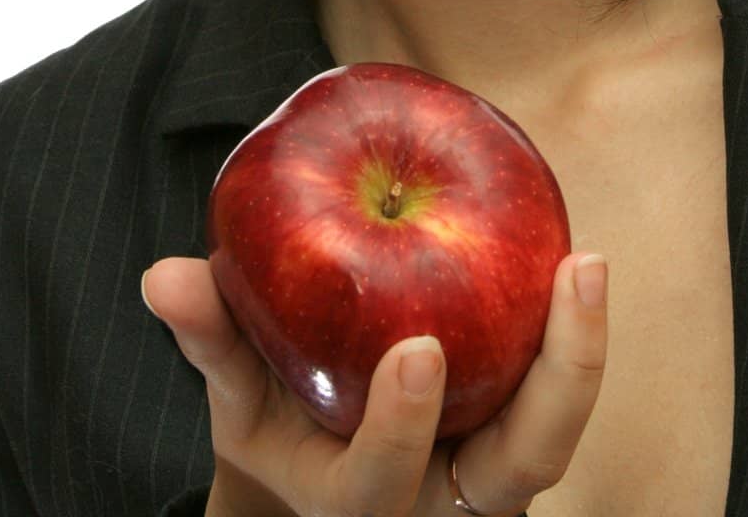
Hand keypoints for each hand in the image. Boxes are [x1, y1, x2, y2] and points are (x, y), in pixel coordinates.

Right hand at [141, 249, 607, 516]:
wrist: (330, 470)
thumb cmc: (280, 423)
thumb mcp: (238, 397)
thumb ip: (212, 336)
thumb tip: (164, 276)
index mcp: (356, 504)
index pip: (382, 486)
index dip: (402, 429)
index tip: (418, 351)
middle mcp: (440, 504)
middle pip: (523, 470)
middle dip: (556, 384)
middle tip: (571, 272)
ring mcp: (492, 477)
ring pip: (555, 434)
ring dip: (579, 352)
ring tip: (583, 261)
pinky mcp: (519, 432)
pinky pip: (556, 390)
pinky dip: (568, 332)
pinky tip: (570, 256)